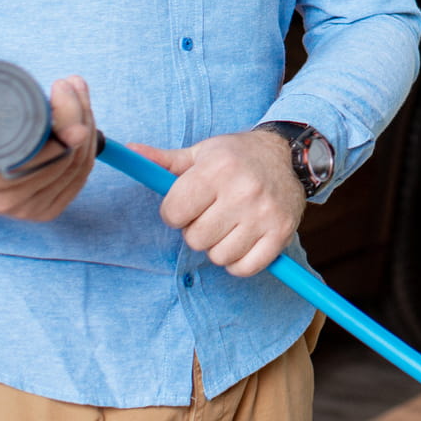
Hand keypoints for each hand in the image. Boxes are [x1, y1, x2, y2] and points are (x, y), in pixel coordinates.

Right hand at [0, 75, 96, 219]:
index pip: (39, 150)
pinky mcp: (48, 211)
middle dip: (77, 113)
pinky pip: (80, 177)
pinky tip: (85, 120)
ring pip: (77, 165)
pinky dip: (89, 147)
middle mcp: (8, 202)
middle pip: (64, 156)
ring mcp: (30, 210)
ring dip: (87, 124)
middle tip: (73, 83)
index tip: (62, 88)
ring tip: (78, 93)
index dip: (62, 118)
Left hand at [131, 130, 306, 277]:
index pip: (173, 212)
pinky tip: (244, 241)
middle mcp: (243, 191)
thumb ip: (165, 161)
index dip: (175, 213)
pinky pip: (246, 268)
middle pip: (195, 238)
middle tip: (212, 214)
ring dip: (219, 247)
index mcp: (217, 168)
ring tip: (230, 225)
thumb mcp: (201, 152)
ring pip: (219, 256)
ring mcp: (264, 214)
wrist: (290, 155)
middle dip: (197, 230)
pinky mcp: (281, 233)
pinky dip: (239, 262)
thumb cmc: (238, 156)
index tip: (189, 205)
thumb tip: (130, 152)